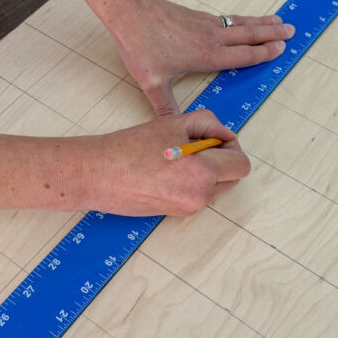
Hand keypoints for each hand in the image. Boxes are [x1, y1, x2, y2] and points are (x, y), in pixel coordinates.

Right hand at [91, 109, 249, 216]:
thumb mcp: (175, 122)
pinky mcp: (175, 215)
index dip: (232, 148)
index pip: (241, 165)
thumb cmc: (132, 147)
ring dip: (207, 172)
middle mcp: (200, 196)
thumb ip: (208, 124)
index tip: (216, 139)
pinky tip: (167, 170)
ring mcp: (188, 208)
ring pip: (216, 188)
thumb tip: (224, 136)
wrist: (97, 174)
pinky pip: (198, 196)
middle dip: (222, 160)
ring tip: (178, 157)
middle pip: (232, 179)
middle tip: (196, 145)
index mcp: (203, 173)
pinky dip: (192, 182)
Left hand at [111, 0, 294, 115]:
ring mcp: (205, 24)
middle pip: (249, 35)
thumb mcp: (152, 83)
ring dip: (261, 22)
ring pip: (240, 24)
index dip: (264, 53)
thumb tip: (172, 128)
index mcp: (207, 56)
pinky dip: (241, 19)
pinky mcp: (196, 16)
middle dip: (271, 34)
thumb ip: (165, 107)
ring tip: (279, 20)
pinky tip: (243, 21)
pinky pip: (227, 19)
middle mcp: (211, 38)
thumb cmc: (140, 46)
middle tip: (291, 31)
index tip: (282, 48)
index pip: (243, 56)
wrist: (128, 10)